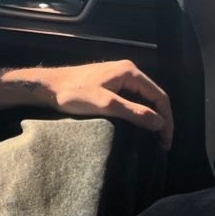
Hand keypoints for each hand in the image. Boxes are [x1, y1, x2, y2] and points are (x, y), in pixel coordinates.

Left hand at [0, 60, 173, 149]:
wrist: (47, 87)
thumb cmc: (73, 94)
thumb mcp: (105, 104)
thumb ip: (134, 112)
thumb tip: (160, 123)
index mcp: (130, 72)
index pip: (160, 97)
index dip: (166, 120)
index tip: (166, 141)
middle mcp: (127, 71)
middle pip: (153, 97)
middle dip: (160, 120)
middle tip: (162, 144)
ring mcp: (118, 76)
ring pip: (143, 99)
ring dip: (150, 118)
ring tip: (153, 139)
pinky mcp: (109, 83)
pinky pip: (131, 99)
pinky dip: (138, 113)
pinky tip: (137, 127)